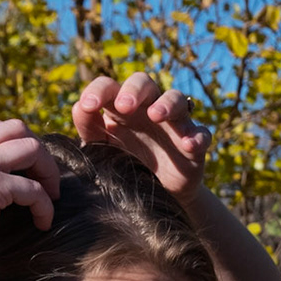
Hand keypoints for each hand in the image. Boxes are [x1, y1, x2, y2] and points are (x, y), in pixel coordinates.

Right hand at [0, 120, 62, 268]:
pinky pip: (35, 190)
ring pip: (34, 150)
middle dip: (39, 153)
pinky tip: (42, 222)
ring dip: (49, 174)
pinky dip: (45, 206)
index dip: (16, 146)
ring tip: (50, 199)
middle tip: (45, 181)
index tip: (25, 170)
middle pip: (19, 129)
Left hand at [74, 72, 211, 200]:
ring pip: (176, 99)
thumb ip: (89, 129)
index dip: (99, 90)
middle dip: (134, 91)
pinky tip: (189, 145)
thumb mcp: (103, 149)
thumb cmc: (126, 164)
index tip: (88, 105)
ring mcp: (173, 123)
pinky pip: (201, 133)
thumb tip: (79, 108)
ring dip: (167, 104)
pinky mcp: (194, 143)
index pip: (109, 87)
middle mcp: (148, 108)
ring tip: (156, 116)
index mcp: (121, 108)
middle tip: (124, 107)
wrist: (156, 197)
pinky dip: (197, 136)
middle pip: (144, 83)